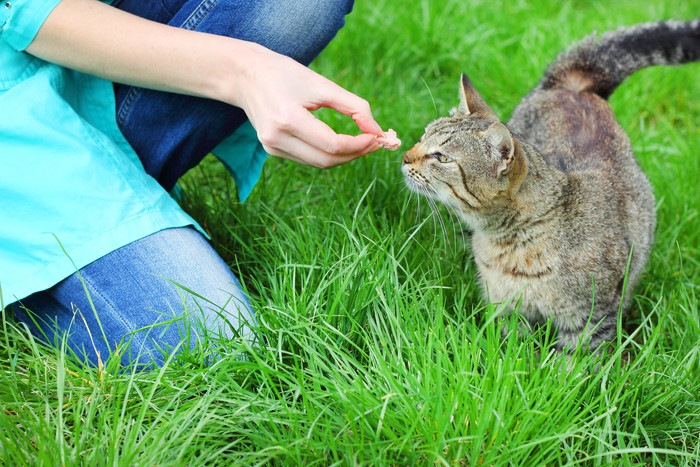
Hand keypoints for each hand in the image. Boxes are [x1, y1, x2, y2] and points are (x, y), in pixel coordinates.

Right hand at [231, 44, 383, 167]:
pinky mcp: (272, 150)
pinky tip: (341, 143)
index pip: (331, 145)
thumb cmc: (284, 74)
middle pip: (326, 160)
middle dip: (355, 154)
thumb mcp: (321, 84)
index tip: (377, 137)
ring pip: (318, 164)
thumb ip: (353, 106)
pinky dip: (328, 154)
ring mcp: (272, 147)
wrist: (245, 75)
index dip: (358, 145)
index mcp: (288, 119)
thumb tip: (377, 130)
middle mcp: (277, 138)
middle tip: (374, 142)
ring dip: (344, 156)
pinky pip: (308, 159)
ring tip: (362, 142)